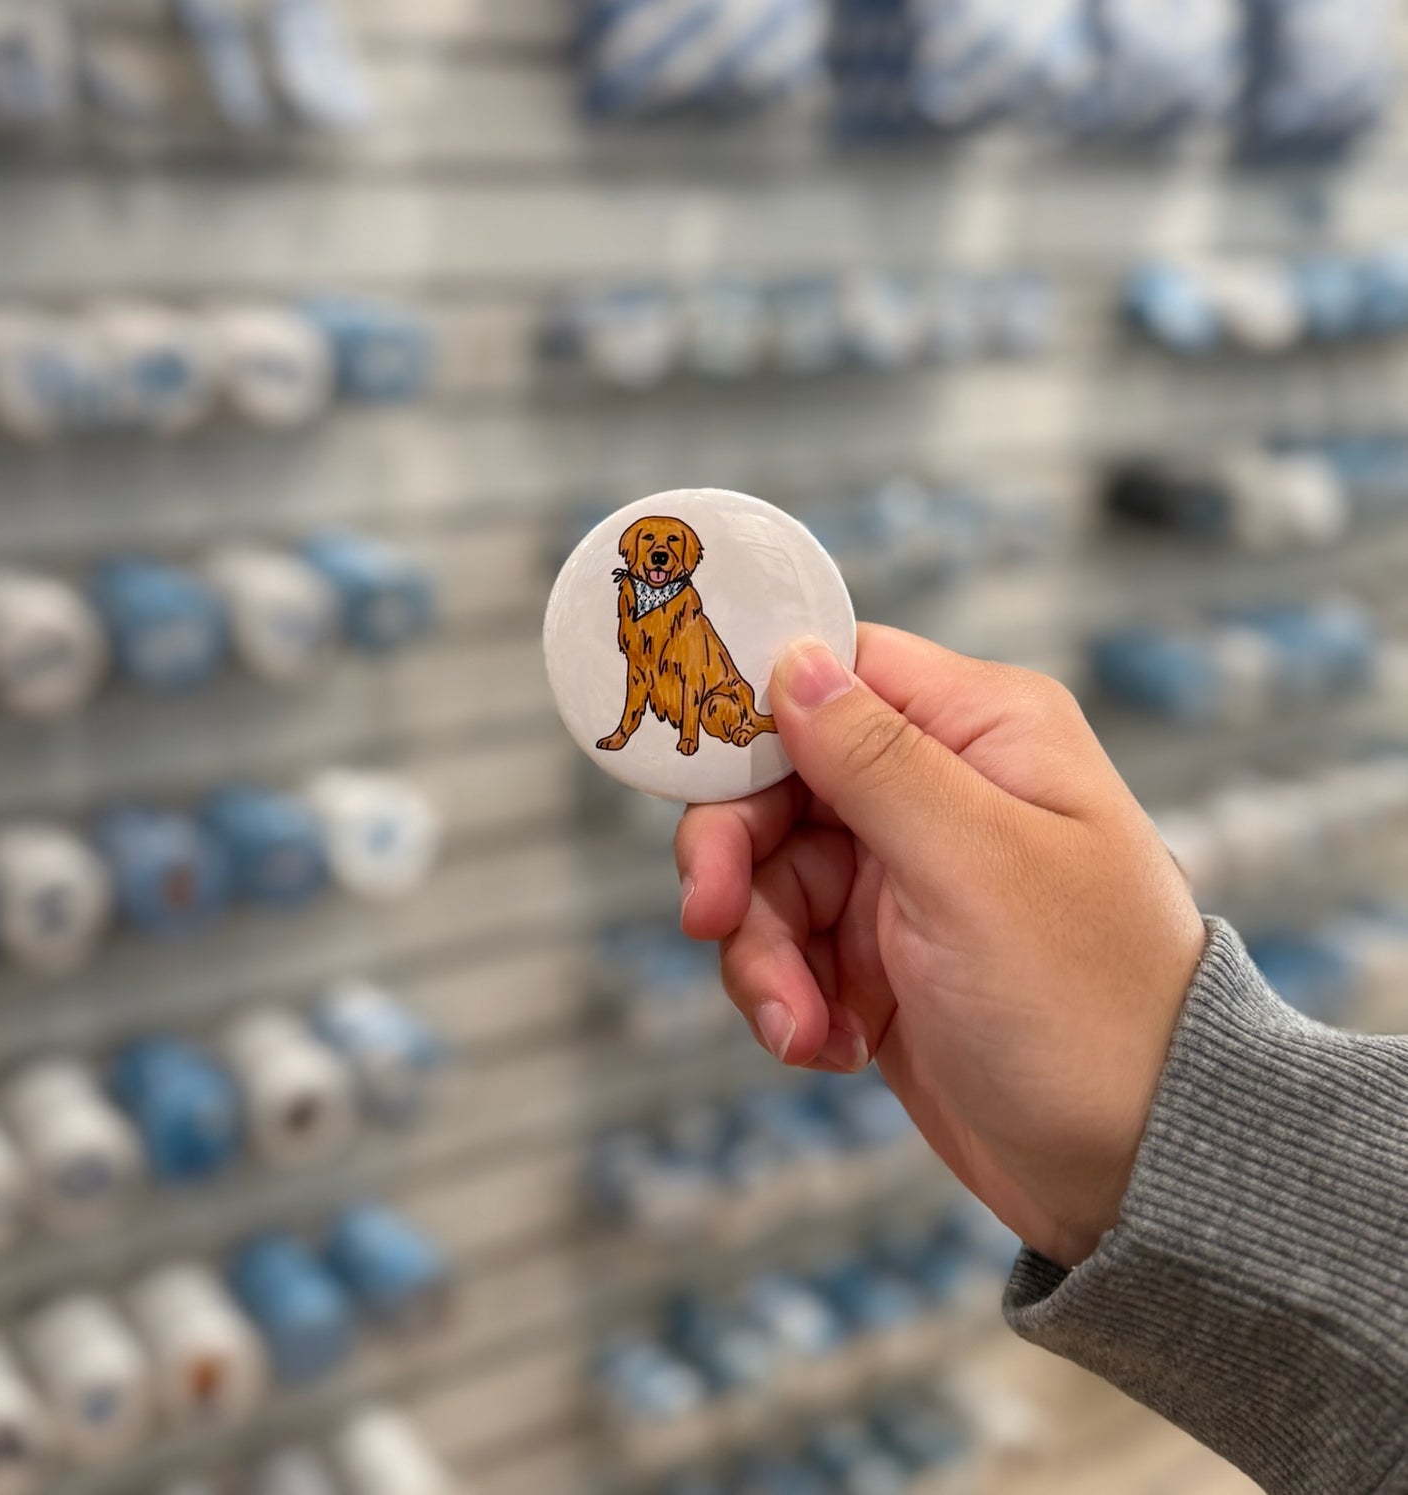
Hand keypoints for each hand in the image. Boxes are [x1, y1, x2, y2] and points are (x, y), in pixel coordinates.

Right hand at [676, 625, 1205, 1269]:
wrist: (1136, 1174)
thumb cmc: (1087, 1005)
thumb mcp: (974, 865)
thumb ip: (876, 756)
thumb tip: (792, 657)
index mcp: (984, 731)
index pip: (839, 671)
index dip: (756, 715)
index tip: (696, 775)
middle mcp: (944, 788)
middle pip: (783, 779)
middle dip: (738, 856)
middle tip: (709, 918)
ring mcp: (911, 875)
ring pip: (774, 873)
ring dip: (763, 951)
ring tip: (801, 1027)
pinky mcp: (886, 957)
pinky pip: (792, 947)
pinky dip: (791, 997)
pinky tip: (833, 1046)